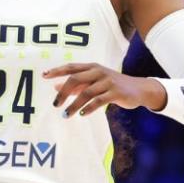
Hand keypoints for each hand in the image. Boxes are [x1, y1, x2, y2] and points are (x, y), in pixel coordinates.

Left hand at [44, 63, 166, 116]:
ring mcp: (108, 82)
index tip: (43, 76)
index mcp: (92, 67)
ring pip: (86, 92)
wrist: (139, 89)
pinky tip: (81, 114)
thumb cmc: (113, 85)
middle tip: (55, 105)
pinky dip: (88, 108)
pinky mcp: (116, 93)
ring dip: (74, 104)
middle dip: (63, 92)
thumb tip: (55, 87)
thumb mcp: (94, 82)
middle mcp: (99, 72)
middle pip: (76, 79)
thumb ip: (76, 85)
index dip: (57, 71)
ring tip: (65, 115)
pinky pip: (99, 101)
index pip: (71, 67)